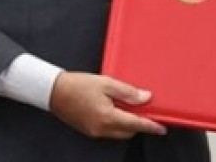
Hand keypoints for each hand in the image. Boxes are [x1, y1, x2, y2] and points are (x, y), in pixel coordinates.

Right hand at [48, 71, 166, 138]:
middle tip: (146, 110)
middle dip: (139, 123)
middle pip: (128, 131)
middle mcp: (100, 129)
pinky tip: (116, 109)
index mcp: (107, 117)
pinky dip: (117, 123)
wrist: (54, 91)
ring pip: (118, 132)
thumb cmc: (77, 85)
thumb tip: (146, 98)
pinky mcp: (89, 130)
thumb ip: (128, 92)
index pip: (135, 124)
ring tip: (130, 107)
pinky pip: (108, 131)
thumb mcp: (106, 83)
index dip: (150, 126)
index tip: (161, 128)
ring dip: (127, 123)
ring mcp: (94, 132)